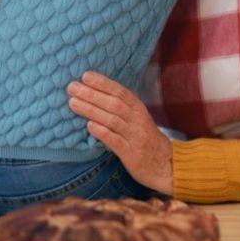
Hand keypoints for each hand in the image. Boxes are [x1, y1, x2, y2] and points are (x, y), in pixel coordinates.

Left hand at [66, 71, 173, 194]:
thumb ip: (122, 110)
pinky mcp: (131, 153)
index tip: (86, 75)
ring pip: (112, 119)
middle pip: (114, 103)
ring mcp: (135, 136)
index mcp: (139, 110)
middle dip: (92, 94)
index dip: (103, 83)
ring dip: (92, 110)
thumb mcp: (139, 121)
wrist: (167, 165)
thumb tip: (97, 97)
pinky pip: (116, 141)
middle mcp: (138, 120)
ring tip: (73, 103)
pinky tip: (89, 126)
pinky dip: (103, 132)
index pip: (121, 92)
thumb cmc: (147, 141)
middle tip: (72, 87)